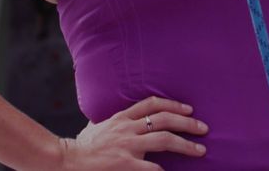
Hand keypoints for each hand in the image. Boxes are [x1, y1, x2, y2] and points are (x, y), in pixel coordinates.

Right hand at [58, 96, 208, 169]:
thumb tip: (114, 122)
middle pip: (164, 119)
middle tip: (203, 128)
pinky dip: (166, 170)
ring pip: (164, 139)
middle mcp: (127, 128)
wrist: (65, 161)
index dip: (173, 104)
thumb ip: (109, 123)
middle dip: (187, 122)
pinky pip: (153, 167)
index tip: (189, 108)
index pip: (151, 104)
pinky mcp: (126, 165)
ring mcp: (128, 146)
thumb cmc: (80, 148)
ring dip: (186, 144)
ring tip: (200, 150)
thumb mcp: (95, 128)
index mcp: (120, 118)